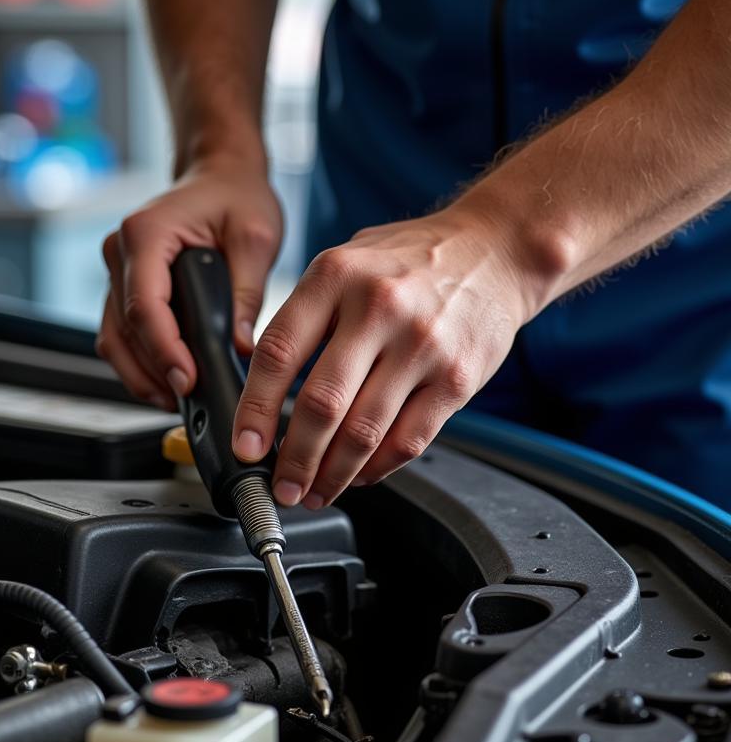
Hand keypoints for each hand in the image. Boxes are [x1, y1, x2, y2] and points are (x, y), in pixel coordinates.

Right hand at [96, 158, 282, 409]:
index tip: (185, 380)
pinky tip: (167, 381)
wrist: (221, 176)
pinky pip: (121, 333)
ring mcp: (117, 270)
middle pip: (122, 328)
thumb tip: (239, 347)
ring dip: (140, 374)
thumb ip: (246, 293)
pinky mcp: (124, 287)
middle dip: (152, 371)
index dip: (163, 349)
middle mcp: (120, 250)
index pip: (144, 304)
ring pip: (113, 337)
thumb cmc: (236, 195)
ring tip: (176, 399)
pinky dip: (139, 362)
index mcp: (146, 232)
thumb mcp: (255, 237)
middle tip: (186, 400)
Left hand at [231, 202, 540, 507]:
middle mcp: (378, 308)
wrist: (496, 249)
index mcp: (336, 276)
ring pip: (364, 432)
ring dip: (332, 475)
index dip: (254, 409)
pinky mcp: (456, 378)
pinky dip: (377, 469)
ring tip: (314, 491)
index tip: (245, 446)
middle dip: (293, 458)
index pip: (278, 353)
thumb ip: (304, 315)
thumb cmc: (411, 260)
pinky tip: (359, 475)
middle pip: (321, 404)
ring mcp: (422, 345)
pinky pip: (408, 440)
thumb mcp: (345, 262)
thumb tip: (259, 386)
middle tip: (281, 486)